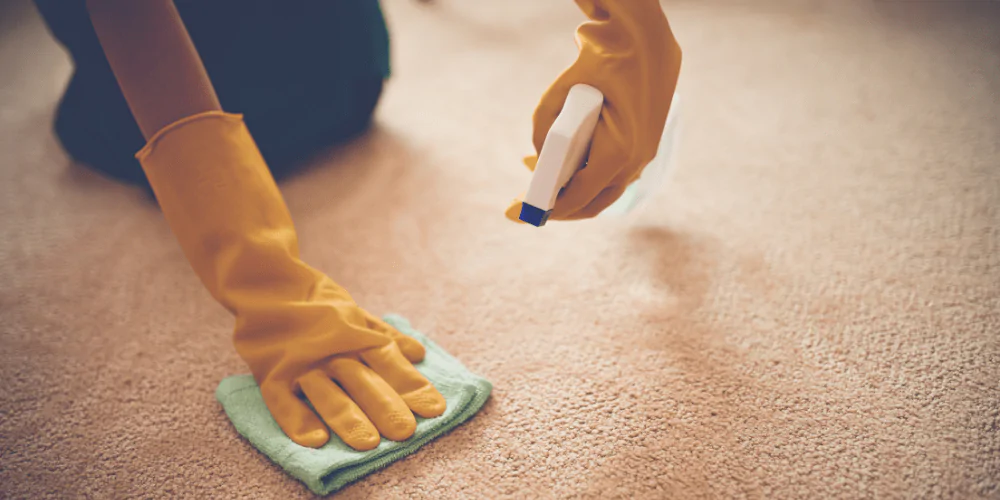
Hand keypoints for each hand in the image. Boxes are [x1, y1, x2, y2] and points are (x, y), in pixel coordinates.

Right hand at [252, 298, 445, 449]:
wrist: (264, 280)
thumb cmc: (316, 302)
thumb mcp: (355, 312)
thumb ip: (384, 335)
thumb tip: (419, 354)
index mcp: (357, 334)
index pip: (388, 361)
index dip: (411, 385)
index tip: (434, 409)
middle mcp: (332, 349)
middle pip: (362, 379)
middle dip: (385, 405)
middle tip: (405, 432)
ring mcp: (301, 362)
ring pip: (327, 392)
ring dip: (347, 417)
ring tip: (368, 443)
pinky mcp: (272, 374)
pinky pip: (283, 401)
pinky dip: (298, 420)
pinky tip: (316, 441)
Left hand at [506, 0, 681, 221]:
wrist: (642, 38)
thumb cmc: (601, 62)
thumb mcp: (559, 92)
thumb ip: (543, 127)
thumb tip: (538, 154)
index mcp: (620, 152)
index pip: (579, 197)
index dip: (547, 209)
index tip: (519, 213)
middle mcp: (636, 160)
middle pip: (592, 202)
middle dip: (556, 206)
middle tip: (524, 205)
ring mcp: (642, 155)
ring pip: (602, 188)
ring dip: (569, 186)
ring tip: (533, 172)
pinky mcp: (641, 145)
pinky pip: (610, 171)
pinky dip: (584, 172)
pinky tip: (560, 161)